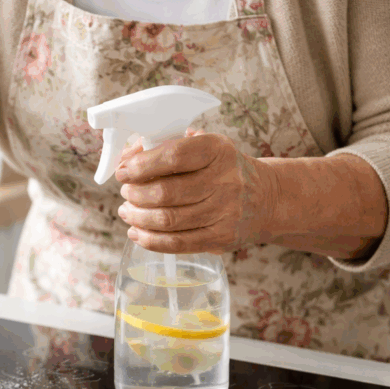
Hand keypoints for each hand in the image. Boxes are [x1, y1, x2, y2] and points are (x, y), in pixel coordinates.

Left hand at [114, 130, 279, 253]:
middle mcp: (225, 181)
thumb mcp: (203, 147)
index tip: (122, 172)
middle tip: (126, 192)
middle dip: (135, 194)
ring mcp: (225, 212)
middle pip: (165, 192)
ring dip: (137, 217)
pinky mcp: (221, 238)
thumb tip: (126, 158)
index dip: (141, 165)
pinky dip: (149, 239)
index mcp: (218, 150)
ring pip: (167, 219)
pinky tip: (136, 232)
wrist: (267, 199)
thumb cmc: (221, 170)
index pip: (174, 156)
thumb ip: (165, 146)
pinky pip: (177, 243)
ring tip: (127, 211)